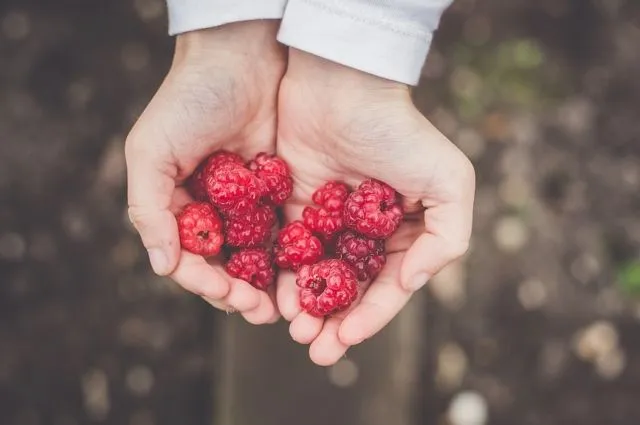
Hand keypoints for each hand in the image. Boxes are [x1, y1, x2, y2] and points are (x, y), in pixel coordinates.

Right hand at [125, 21, 285, 323]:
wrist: (241, 57)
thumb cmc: (188, 100)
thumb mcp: (151, 150)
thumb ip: (149, 208)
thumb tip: (162, 266)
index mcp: (178, 206)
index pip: (188, 258)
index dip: (204, 282)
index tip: (227, 295)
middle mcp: (213, 211)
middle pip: (225, 266)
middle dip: (240, 294)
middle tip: (262, 312)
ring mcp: (248, 204)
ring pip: (258, 256)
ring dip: (269, 285)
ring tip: (284, 307)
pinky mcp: (281, 192)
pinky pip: (287, 231)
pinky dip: (294, 256)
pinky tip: (307, 273)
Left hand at [276, 50, 474, 364]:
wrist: (341, 85)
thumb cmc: (399, 131)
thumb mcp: (449, 181)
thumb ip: (448, 238)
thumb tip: (410, 283)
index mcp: (402, 232)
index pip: (386, 286)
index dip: (370, 317)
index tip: (347, 339)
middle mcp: (364, 232)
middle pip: (348, 290)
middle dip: (334, 323)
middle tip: (316, 350)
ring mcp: (327, 221)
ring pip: (314, 277)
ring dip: (305, 309)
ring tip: (295, 331)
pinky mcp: (292, 207)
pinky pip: (285, 251)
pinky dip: (281, 277)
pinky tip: (275, 298)